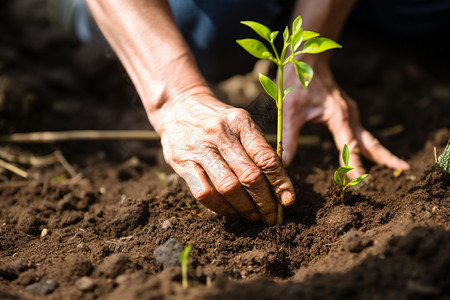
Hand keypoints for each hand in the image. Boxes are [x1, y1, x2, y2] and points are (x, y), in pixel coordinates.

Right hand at [158, 94, 294, 224]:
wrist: (177, 105)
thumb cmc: (217, 120)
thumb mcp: (239, 122)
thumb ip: (257, 147)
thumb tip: (278, 182)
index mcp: (240, 122)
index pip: (266, 157)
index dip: (281, 183)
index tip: (288, 200)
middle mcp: (221, 134)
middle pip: (250, 176)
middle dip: (265, 201)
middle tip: (271, 216)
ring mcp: (200, 148)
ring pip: (228, 187)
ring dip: (245, 207)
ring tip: (254, 216)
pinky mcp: (182, 162)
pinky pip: (204, 192)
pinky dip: (220, 207)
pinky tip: (229, 210)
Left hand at [282, 59, 409, 176]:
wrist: (306, 58)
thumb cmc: (297, 82)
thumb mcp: (289, 113)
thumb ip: (288, 139)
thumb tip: (284, 163)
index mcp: (339, 116)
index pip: (351, 146)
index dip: (356, 166)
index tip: (363, 182)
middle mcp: (349, 115)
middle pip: (370, 141)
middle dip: (386, 157)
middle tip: (405, 168)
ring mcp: (348, 112)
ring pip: (364, 137)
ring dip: (372, 153)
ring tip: (387, 166)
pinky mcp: (343, 111)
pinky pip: (351, 132)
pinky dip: (352, 144)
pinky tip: (337, 151)